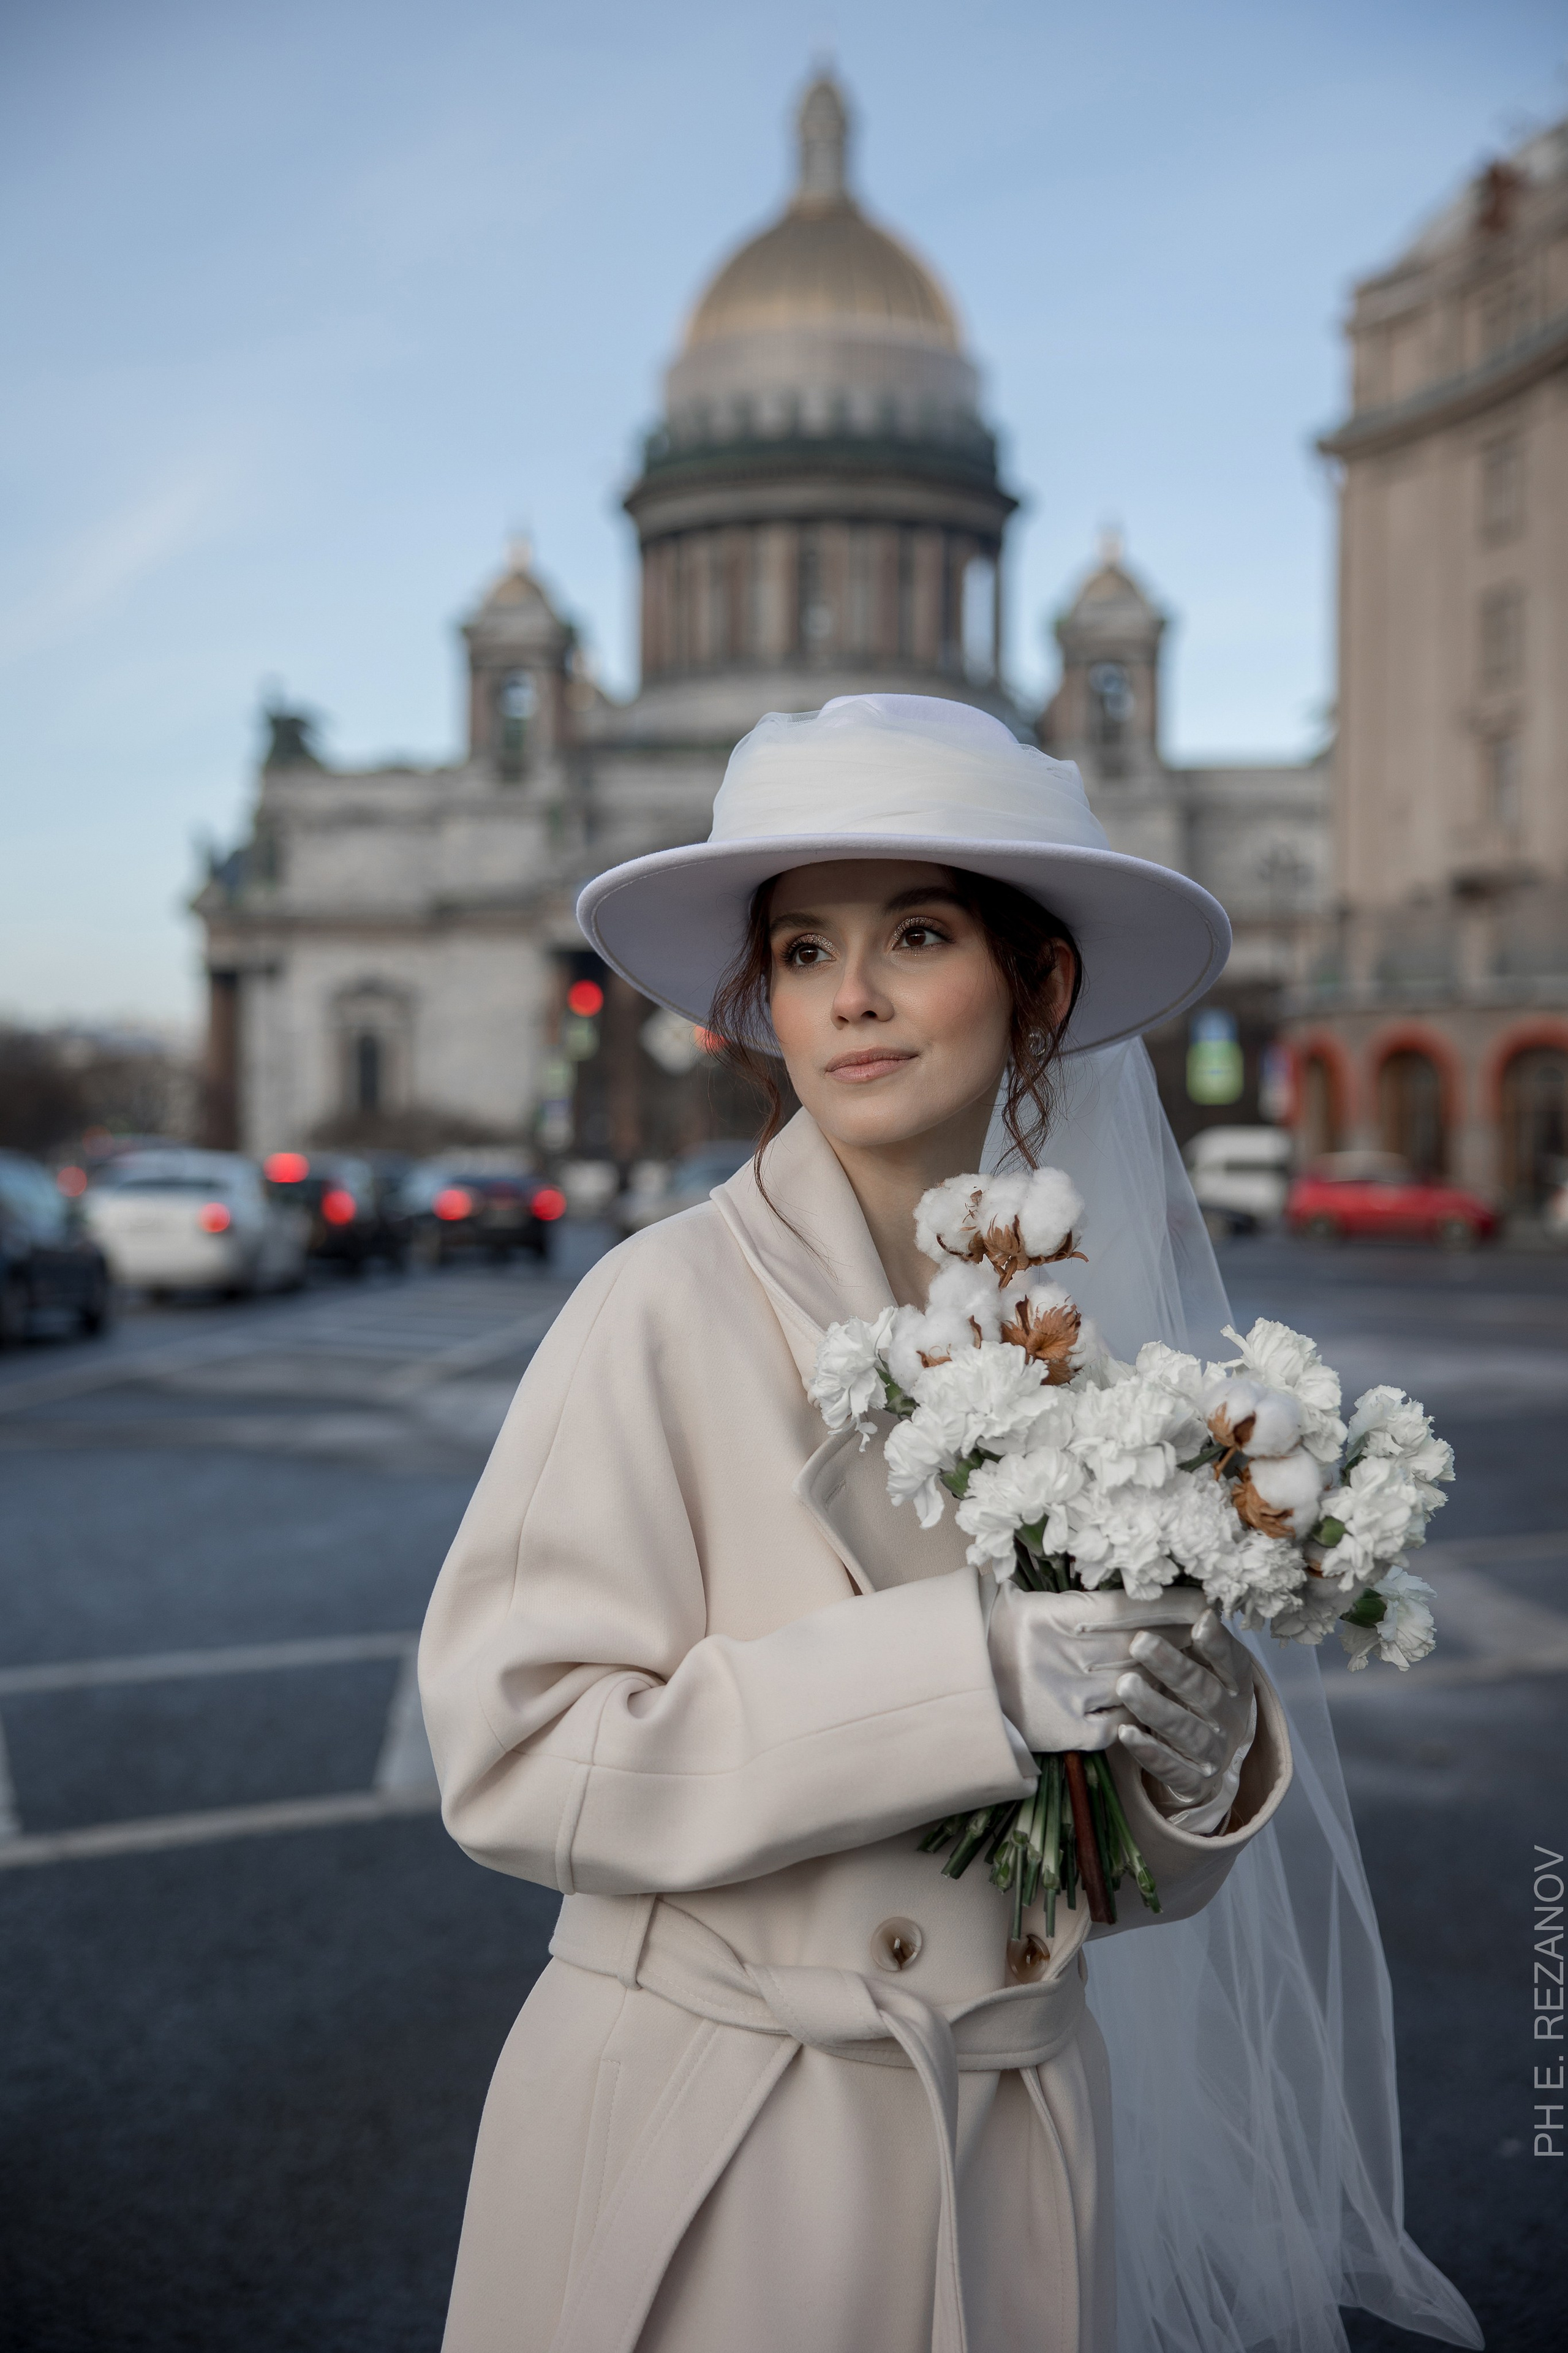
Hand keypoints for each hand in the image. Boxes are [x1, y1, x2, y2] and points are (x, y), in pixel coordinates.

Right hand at [988, 1584, 1206, 1754]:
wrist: (963, 1677)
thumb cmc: (1002, 1631)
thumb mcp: (1038, 1604)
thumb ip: (1085, 1604)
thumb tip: (1138, 1595)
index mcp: (1060, 1617)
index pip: (1129, 1609)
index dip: (1170, 1607)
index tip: (1204, 1603)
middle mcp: (1070, 1654)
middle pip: (1140, 1645)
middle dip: (1180, 1641)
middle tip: (1214, 1635)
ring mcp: (1071, 1695)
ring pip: (1135, 1686)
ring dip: (1169, 1679)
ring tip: (1200, 1672)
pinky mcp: (1068, 1730)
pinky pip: (1117, 1726)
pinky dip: (1140, 1719)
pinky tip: (1161, 1712)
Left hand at [1114, 1609, 1254, 1809]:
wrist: (1212, 1766)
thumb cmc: (1198, 1701)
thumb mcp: (1204, 1672)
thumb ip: (1191, 1642)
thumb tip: (1177, 1598)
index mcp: (1237, 1688)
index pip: (1232, 1664)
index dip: (1218, 1644)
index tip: (1199, 1621)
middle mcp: (1231, 1721)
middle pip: (1205, 1694)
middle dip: (1174, 1668)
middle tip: (1141, 1642)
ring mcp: (1215, 1754)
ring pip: (1188, 1732)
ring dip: (1156, 1708)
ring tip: (1126, 1685)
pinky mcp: (1195, 1783)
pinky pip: (1173, 1770)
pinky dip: (1150, 1753)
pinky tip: (1124, 1733)